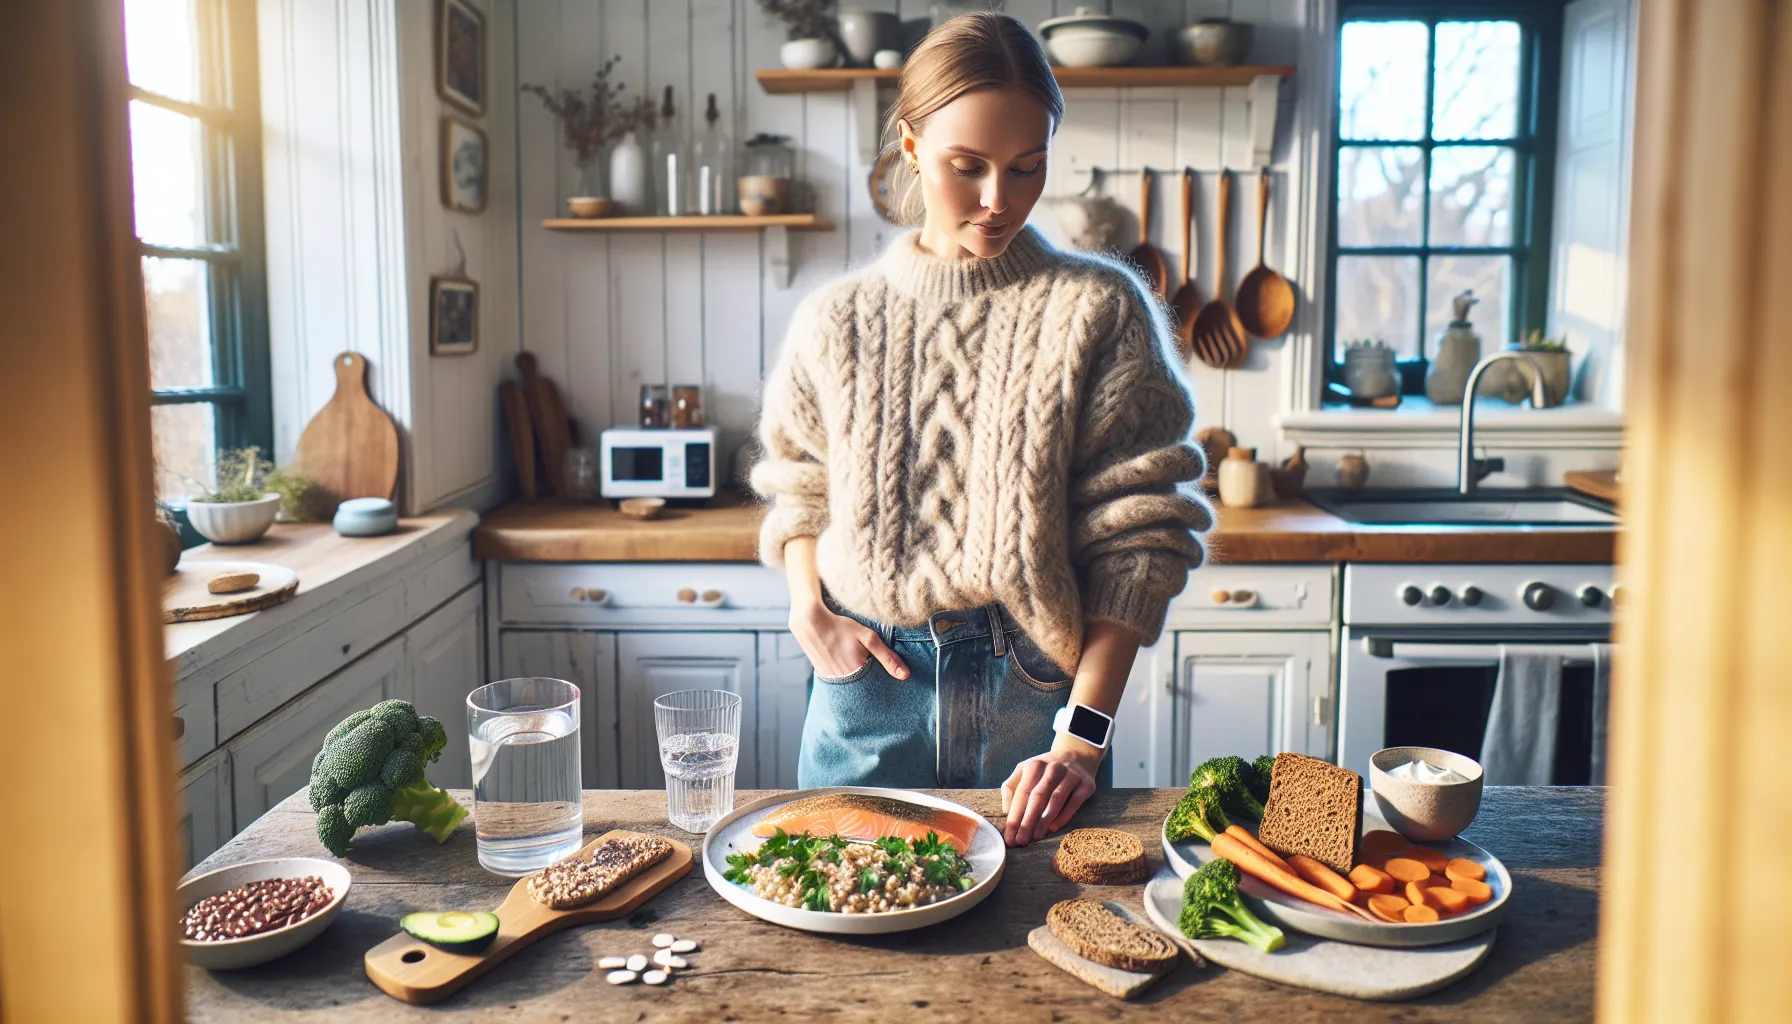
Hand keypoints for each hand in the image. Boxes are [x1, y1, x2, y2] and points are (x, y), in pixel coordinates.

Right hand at [789, 599, 908, 679]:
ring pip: (852, 685)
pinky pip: (840, 682)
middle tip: (866, 662)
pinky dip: (846, 676)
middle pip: (864, 687)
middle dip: (870, 681)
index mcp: (858, 673)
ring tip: (853, 660)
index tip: (885, 675)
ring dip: (857, 679)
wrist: (810, 622)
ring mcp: (833, 681)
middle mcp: (845, 681)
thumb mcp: (868, 638)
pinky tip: (844, 661)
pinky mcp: (824, 677)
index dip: (882, 680)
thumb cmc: (841, 627)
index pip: (877, 686)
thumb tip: (905, 675)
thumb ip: (887, 657)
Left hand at [1000, 746, 1099, 845]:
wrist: (1077, 755)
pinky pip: (1074, 802)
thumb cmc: (1045, 770)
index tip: (1009, 835)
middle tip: (1021, 841)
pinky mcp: (1086, 784)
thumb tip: (1006, 811)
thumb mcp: (1025, 771)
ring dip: (1044, 820)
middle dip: (1028, 821)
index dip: (1014, 816)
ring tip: (1035, 837)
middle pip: (1038, 797)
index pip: (1022, 794)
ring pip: (1056, 799)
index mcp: (1034, 766)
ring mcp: (1071, 775)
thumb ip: (1011, 788)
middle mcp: (1052, 768)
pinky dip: (1064, 816)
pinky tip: (1054, 828)